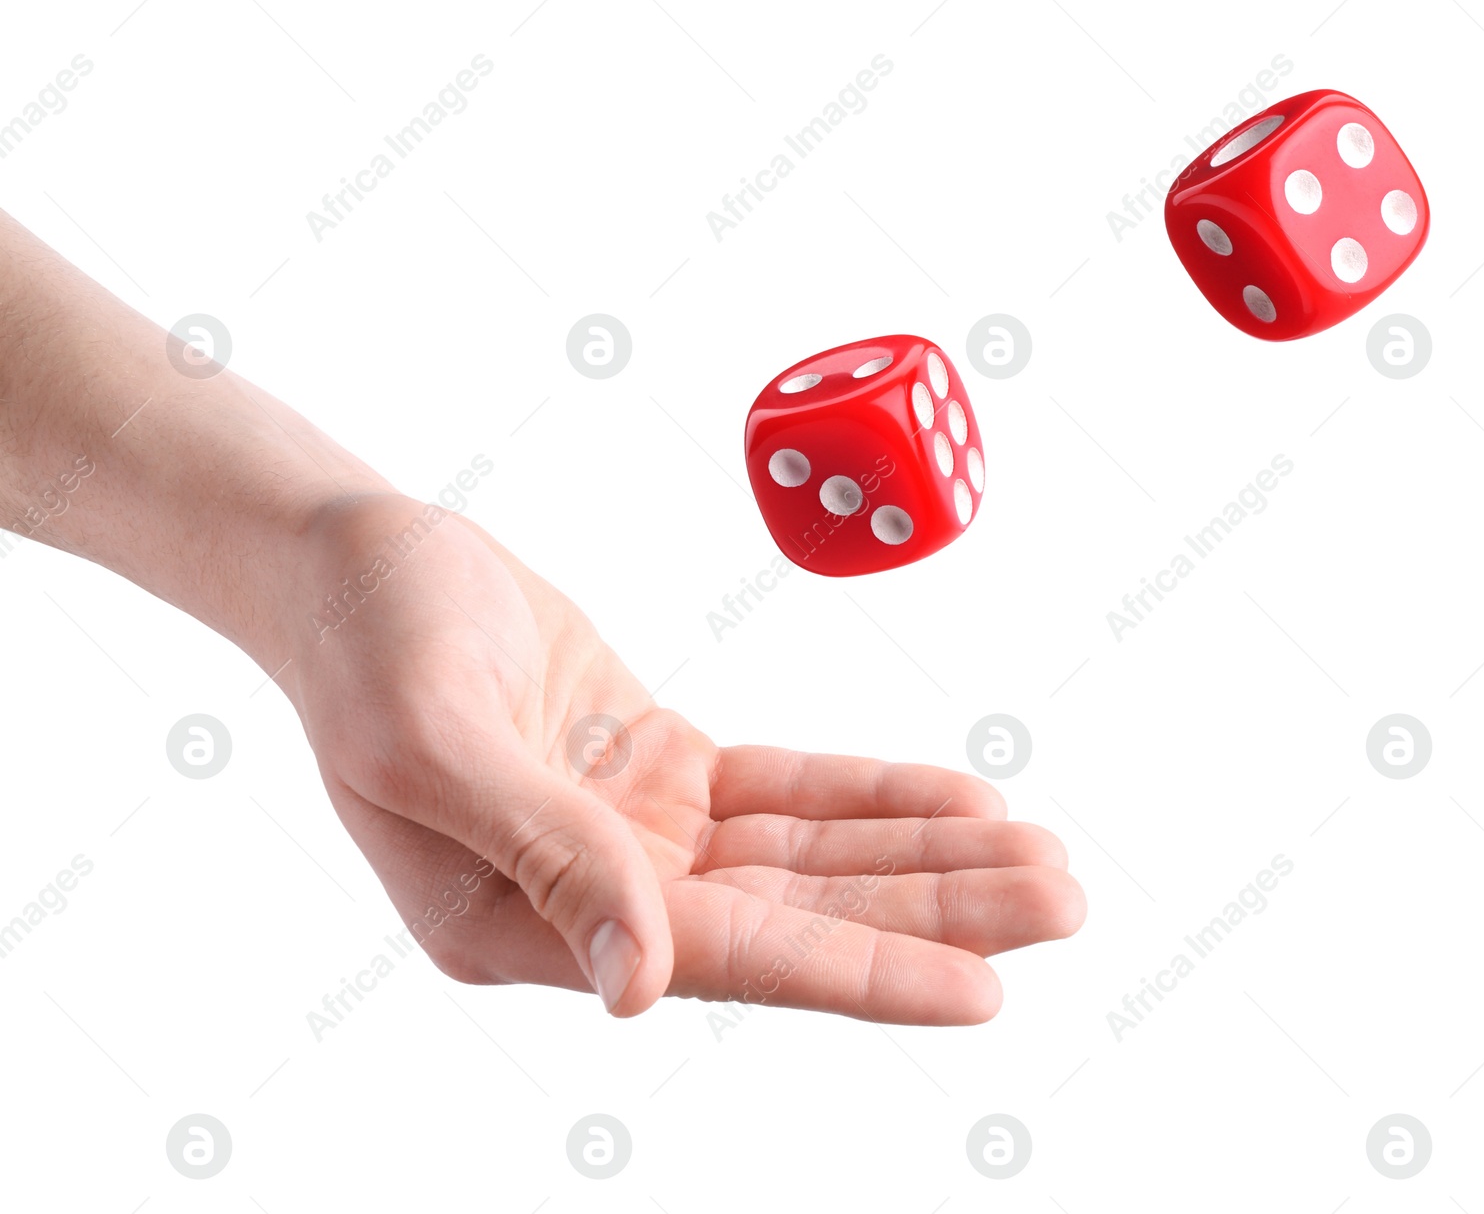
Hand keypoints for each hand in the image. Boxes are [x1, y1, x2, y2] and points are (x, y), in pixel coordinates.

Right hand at [277, 492, 1085, 1021]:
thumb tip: (643, 985)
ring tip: (1041, 855)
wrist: (351, 560)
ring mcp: (631, 834)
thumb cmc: (368, 639)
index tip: (984, 990)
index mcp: (523, 922)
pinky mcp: (655, 770)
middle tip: (1065, 899)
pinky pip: (785, 793)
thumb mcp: (434, 739)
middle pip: (798, 914)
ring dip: (922, 855)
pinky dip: (868, 793)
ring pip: (807, 857)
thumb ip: (544, 856)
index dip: (860, 970)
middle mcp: (592, 895)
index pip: (730, 954)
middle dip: (933, 910)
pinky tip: (952, 798)